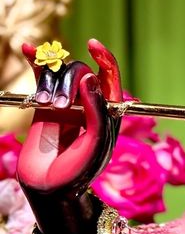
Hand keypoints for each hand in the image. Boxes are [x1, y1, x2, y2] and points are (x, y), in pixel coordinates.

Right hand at [17, 39, 122, 196]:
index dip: (105, 59)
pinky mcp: (45, 104)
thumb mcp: (95, 143)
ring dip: (52, 82)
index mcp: (108, 113)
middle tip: (60, 105)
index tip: (93, 46)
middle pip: (81, 73)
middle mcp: (89, 105)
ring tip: (46, 105)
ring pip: (60, 74)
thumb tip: (91, 77)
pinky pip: (42, 76)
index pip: (109, 78)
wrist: (50, 187)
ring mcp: (67, 103)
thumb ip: (96, 112)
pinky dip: (36, 61)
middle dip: (70, 82)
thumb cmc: (79, 171)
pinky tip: (27, 48)